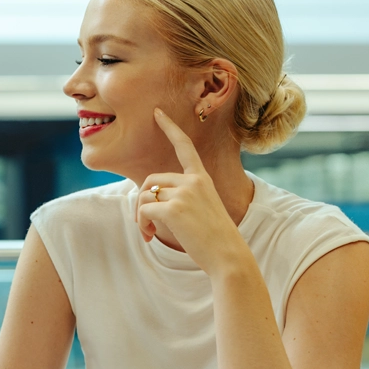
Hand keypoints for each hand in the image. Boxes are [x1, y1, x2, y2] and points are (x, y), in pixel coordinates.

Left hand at [135, 108, 249, 275]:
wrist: (228, 256)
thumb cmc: (214, 238)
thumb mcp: (202, 209)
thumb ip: (181, 197)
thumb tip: (147, 199)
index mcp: (202, 178)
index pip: (184, 146)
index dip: (170, 128)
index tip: (157, 113)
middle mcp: (193, 181)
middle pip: (150, 181)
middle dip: (141, 201)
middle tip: (144, 223)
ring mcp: (184, 193)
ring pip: (143, 196)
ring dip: (140, 216)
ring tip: (148, 232)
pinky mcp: (174, 209)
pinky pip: (144, 210)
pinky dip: (142, 224)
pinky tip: (150, 236)